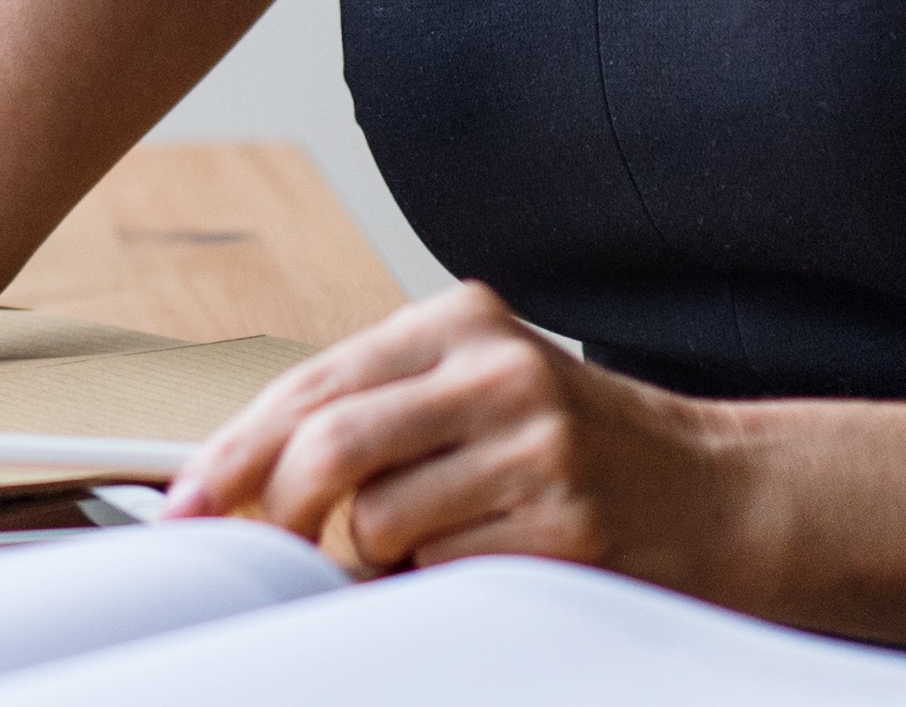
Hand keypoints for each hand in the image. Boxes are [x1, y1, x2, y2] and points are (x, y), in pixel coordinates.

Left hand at [163, 284, 756, 591]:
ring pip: (373, 521)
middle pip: (326, 444)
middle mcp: (499, 370)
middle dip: (271, 510)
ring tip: (426, 544)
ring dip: (371, 557)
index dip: (232, 451)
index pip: (312, 382)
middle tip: (260, 547)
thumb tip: (236, 476)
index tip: (184, 503)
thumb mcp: (475, 395)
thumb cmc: (576, 451)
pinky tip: (482, 558)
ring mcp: (536, 446)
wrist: (721, 494)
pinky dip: (432, 582)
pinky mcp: (562, 523)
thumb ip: (373, 413)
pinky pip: (438, 572)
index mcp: (463, 322)